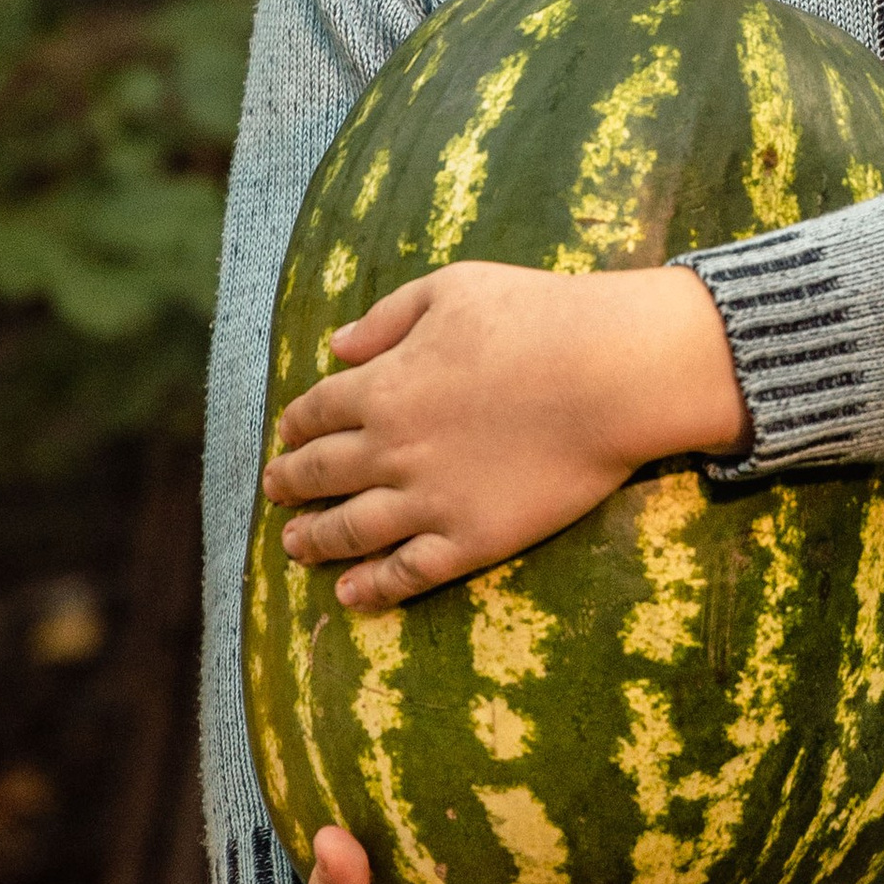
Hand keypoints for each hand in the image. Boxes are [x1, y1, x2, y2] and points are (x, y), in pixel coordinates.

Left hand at [262, 258, 745, 608]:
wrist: (608, 374)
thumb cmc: (537, 317)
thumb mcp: (452, 289)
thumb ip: (387, 317)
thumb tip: (335, 346)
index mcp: (382, 386)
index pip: (318, 411)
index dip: (296, 424)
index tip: (288, 433)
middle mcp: (391, 449)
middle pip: (322, 473)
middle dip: (291, 482)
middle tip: (275, 491)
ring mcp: (428, 499)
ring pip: (351, 531)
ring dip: (315, 540)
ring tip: (293, 546)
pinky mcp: (469, 539)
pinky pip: (407, 573)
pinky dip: (371, 587)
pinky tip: (350, 594)